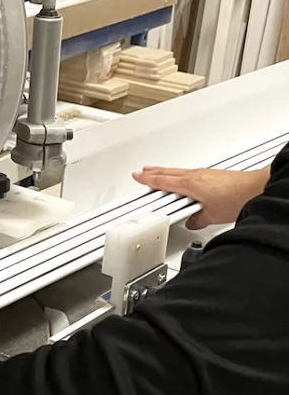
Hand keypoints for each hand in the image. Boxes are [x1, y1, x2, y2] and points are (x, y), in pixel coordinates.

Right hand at [133, 166, 268, 229]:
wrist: (257, 188)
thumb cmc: (237, 198)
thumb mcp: (213, 216)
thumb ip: (197, 220)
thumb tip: (191, 222)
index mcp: (189, 185)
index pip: (162, 181)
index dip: (147, 180)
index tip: (137, 176)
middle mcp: (195, 176)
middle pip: (168, 173)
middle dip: (153, 172)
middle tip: (142, 171)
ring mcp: (204, 174)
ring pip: (179, 172)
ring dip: (166, 172)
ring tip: (157, 172)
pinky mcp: (212, 175)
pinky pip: (189, 173)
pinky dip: (180, 175)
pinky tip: (183, 181)